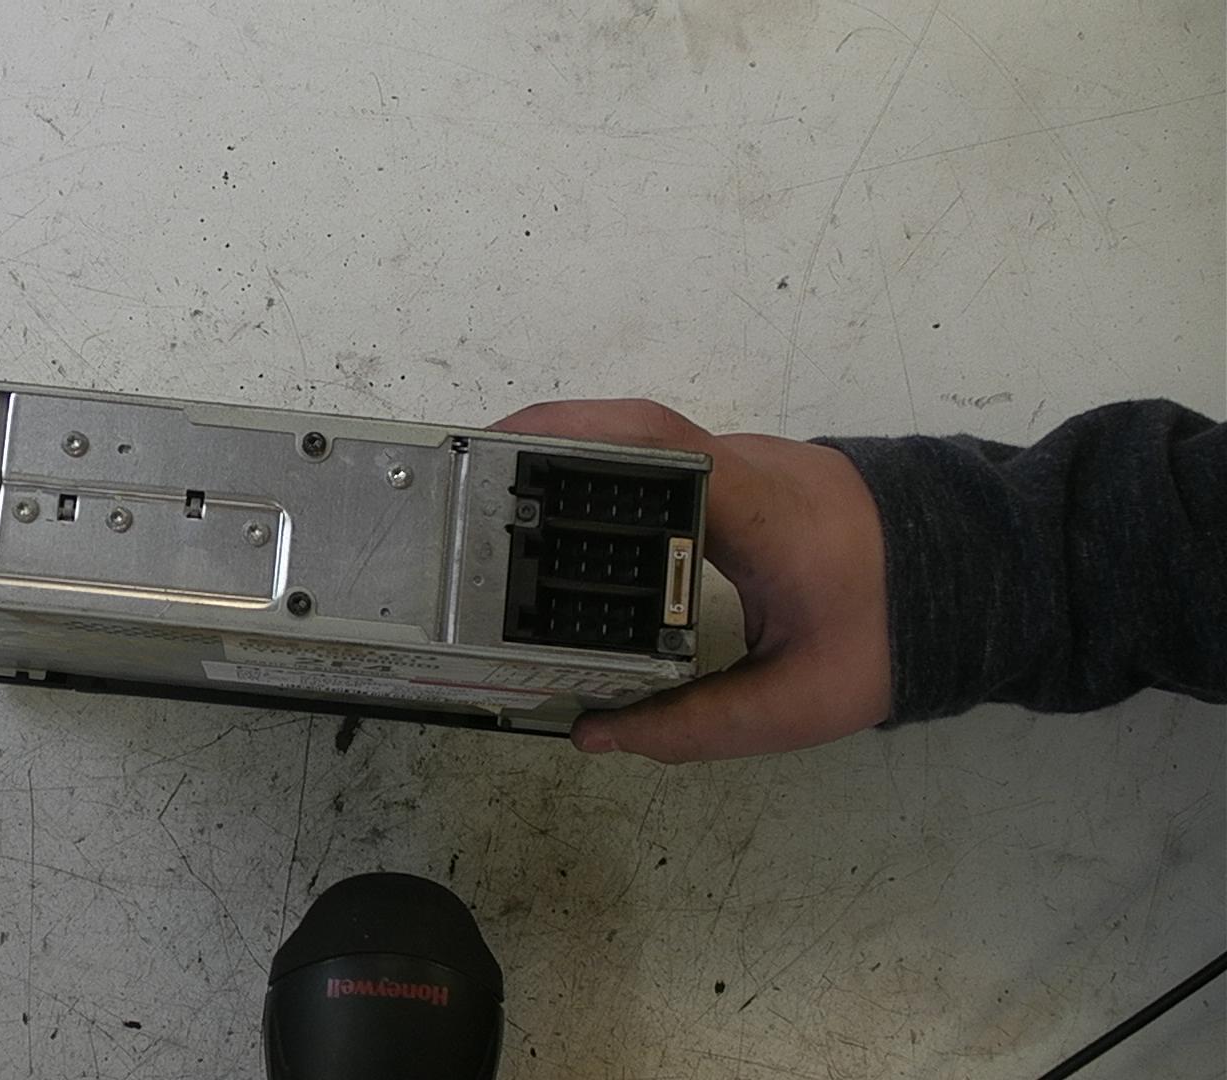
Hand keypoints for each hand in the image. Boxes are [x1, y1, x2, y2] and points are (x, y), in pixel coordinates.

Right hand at [491, 400, 891, 761]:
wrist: (987, 581)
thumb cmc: (901, 632)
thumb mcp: (800, 702)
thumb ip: (694, 726)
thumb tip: (594, 735)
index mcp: (756, 506)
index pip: (650, 443)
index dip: (568, 435)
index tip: (499, 453)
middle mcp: (745, 466)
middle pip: (628, 427)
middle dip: (543, 439)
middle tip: (472, 477)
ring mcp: (749, 462)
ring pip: (645, 438)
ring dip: (572, 452)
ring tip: (502, 494)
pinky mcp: (750, 477)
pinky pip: (664, 459)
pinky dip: (608, 471)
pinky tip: (571, 509)